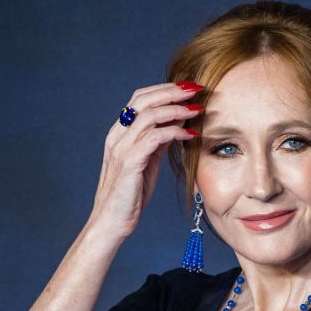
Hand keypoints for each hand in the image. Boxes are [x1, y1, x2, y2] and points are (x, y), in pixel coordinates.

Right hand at [86, 81, 203, 239]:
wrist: (112, 222)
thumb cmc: (130, 195)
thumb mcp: (147, 162)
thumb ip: (158, 141)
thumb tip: (178, 122)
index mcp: (119, 133)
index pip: (140, 98)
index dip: (164, 89)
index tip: (189, 88)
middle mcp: (117, 136)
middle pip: (144, 100)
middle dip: (173, 91)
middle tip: (197, 88)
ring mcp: (121, 148)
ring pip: (150, 115)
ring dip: (177, 109)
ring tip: (198, 109)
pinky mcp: (130, 162)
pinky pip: (155, 137)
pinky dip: (175, 132)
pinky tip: (191, 134)